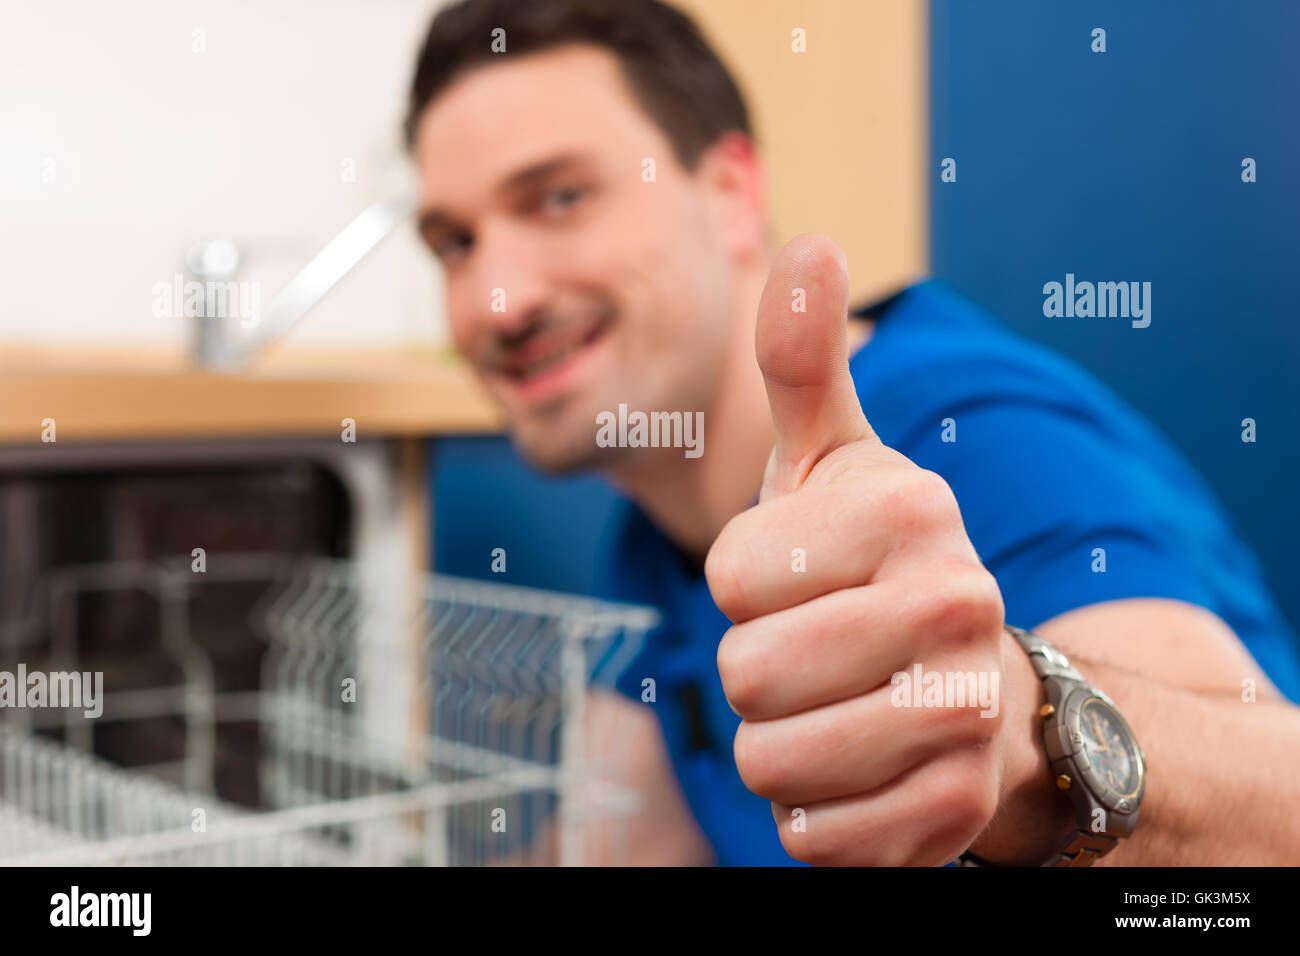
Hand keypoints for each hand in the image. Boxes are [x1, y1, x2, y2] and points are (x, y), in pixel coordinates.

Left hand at [706, 234, 1015, 864]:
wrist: (984, 691)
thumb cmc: (874, 567)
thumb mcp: (836, 461)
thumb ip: (804, 362)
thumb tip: (808, 245)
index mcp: (911, 511)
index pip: (729, 574)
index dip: (744, 586)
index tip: (802, 578)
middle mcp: (956, 607)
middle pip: (745, 674)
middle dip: (759, 671)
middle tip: (820, 653)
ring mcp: (963, 717)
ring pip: (770, 762)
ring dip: (782, 745)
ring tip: (839, 710)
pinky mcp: (952, 817)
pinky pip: (812, 837)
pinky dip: (815, 815)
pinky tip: (863, 773)